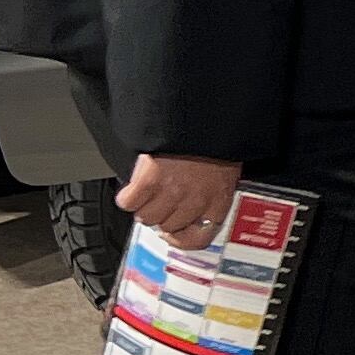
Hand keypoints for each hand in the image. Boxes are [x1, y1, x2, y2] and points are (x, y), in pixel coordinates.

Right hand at [118, 151, 241, 250]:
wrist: (199, 114)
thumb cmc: (215, 139)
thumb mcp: (226, 168)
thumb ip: (213, 191)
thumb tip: (200, 208)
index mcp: (217, 199)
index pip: (200, 237)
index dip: (184, 240)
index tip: (176, 234)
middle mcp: (194, 201)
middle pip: (168, 227)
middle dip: (163, 216)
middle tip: (160, 202)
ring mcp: (170, 193)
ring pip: (146, 218)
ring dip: (144, 207)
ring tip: (148, 193)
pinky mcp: (148, 181)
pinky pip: (128, 202)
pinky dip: (128, 196)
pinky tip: (134, 186)